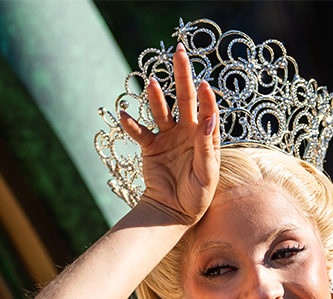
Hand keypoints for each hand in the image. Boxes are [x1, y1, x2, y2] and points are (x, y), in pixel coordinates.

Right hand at [121, 43, 219, 225]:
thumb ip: (207, 146)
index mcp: (204, 136)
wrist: (173, 212)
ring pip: (162, 111)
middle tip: (179, 53)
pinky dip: (131, 124)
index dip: (206, 97)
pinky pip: (140, 132)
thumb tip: (209, 118)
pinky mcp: (151, 147)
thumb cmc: (196, 196)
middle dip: (183, 76)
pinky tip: (123, 113)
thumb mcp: (207, 174)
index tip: (203, 84)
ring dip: (157, 97)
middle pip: (185, 99)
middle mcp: (187, 132)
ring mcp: (168, 137)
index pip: (207, 110)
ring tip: (151, 83)